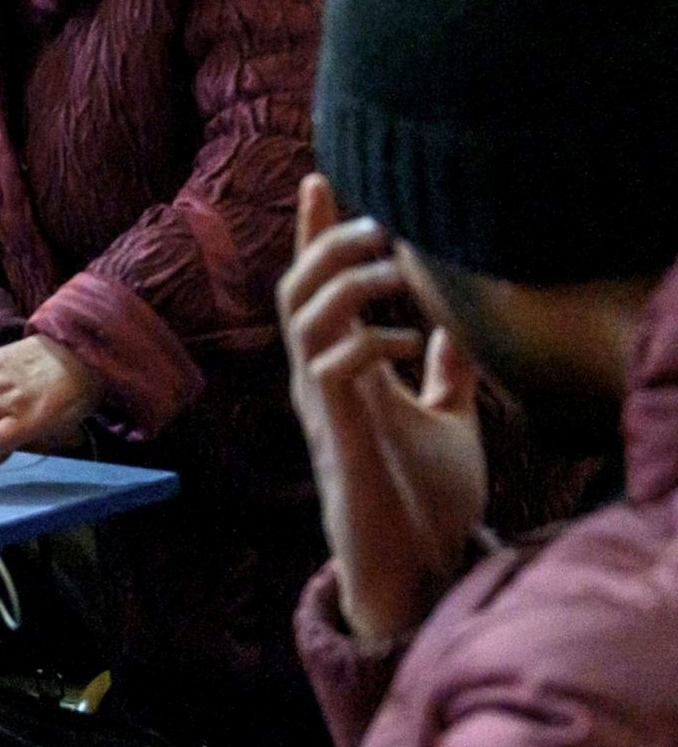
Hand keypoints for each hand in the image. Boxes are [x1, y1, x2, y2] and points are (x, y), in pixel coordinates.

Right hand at [278, 173, 484, 643]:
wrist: (417, 566)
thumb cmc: (425, 501)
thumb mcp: (448, 424)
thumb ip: (444, 378)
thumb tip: (449, 334)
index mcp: (344, 372)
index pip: (320, 290)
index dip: (317, 234)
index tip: (321, 179)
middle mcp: (323, 383)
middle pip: (298, 292)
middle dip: (327, 245)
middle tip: (376, 222)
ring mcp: (326, 409)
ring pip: (306, 322)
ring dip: (348, 285)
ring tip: (395, 269)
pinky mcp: (341, 437)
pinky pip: (334, 373)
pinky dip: (365, 346)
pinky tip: (406, 342)